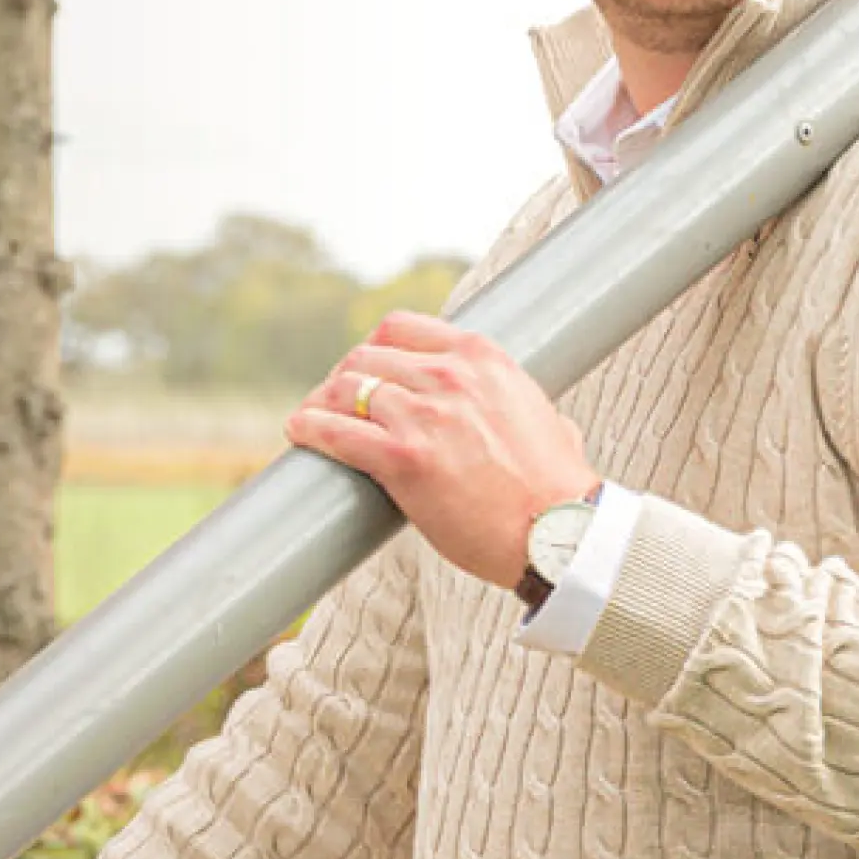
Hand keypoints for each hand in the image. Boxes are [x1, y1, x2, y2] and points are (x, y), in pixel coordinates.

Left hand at [287, 313, 597, 590]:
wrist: (558, 530)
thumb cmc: (555, 485)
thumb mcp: (545, 417)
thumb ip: (522, 403)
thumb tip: (530, 415)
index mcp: (483, 358)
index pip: (400, 328)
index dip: (373, 348)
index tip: (366, 370)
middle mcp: (450, 375)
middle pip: (365, 356)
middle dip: (343, 378)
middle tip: (335, 404)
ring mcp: (425, 415)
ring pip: (343, 388)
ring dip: (321, 403)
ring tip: (312, 420)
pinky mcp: (403, 458)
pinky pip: (334, 432)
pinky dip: (308, 429)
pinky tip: (299, 434)